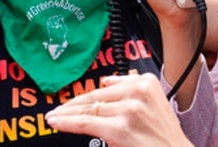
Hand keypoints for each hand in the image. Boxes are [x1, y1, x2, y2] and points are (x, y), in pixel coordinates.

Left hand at [45, 73, 192, 145]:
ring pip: (88, 110)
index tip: (73, 99)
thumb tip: (106, 81)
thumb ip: (130, 88)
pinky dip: (67, 122)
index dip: (86, 94)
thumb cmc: (164, 136)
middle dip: (73, 105)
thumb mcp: (153, 102)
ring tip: (54, 116)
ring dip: (66, 114)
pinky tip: (56, 121)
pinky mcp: (120, 128)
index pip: (106, 86)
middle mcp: (138, 91)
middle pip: (95, 96)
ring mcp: (129, 109)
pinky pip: (85, 123)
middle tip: (57, 109)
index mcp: (146, 81)